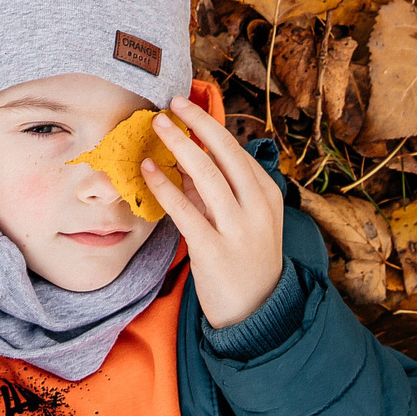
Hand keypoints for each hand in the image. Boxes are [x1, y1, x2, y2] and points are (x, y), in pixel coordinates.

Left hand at [143, 102, 284, 328]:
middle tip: (174, 103)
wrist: (257, 312)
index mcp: (268, 196)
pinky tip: (148, 171)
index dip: (211, 127)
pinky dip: (165, 186)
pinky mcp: (213, 250)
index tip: (188, 110)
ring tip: (158, 125)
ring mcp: (237, 229)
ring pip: (207, 175)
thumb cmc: (246, 261)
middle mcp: (257, 207)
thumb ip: (216, 192)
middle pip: (226, 153)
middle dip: (199, 123)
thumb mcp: (243, 221)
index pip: (238, 152)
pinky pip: (185, 210)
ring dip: (180, 144)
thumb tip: (184, 161)